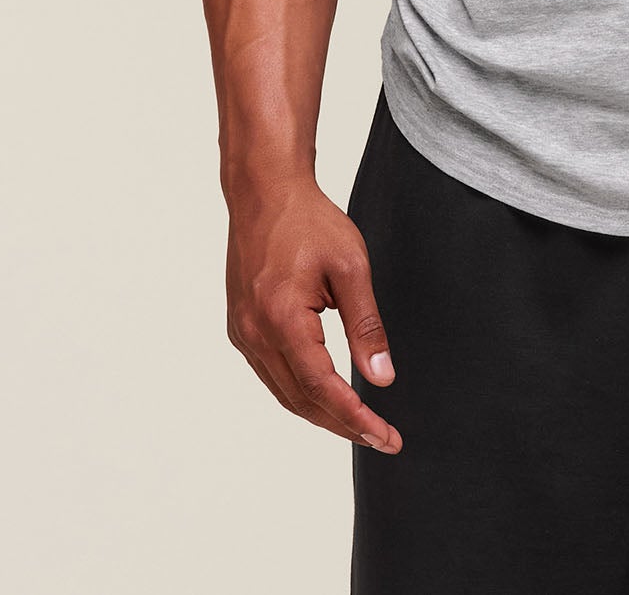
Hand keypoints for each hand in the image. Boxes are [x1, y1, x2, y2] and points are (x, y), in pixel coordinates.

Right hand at [223, 175, 401, 453]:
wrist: (264, 192)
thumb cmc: (309, 221)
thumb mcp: (351, 266)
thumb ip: (366, 325)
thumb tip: (383, 379)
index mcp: (281, 319)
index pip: (321, 388)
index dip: (355, 418)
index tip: (387, 437)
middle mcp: (254, 333)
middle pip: (301, 399)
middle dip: (343, 424)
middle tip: (382, 437)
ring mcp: (243, 332)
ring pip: (283, 392)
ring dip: (321, 413)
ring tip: (360, 424)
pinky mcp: (241, 326)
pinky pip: (271, 374)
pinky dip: (300, 391)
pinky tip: (325, 393)